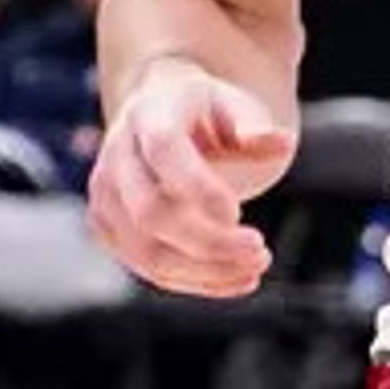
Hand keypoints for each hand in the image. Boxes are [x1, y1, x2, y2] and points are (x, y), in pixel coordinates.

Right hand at [88, 61, 293, 296]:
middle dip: (208, 242)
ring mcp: (105, 197)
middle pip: (151, 213)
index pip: (163, 151)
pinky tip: (239, 278)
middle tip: (260, 248)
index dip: (197, 187)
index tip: (238, 215)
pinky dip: (197, 281)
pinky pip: (150, 269)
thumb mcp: (230, 107)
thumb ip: (253, 130)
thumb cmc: (202, 112)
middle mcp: (116, 155)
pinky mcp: (109, 230)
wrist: (157, 117)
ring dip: (207, 271)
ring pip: (148, 254)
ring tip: (256, 267)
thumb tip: (283, 143)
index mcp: (148, 113)